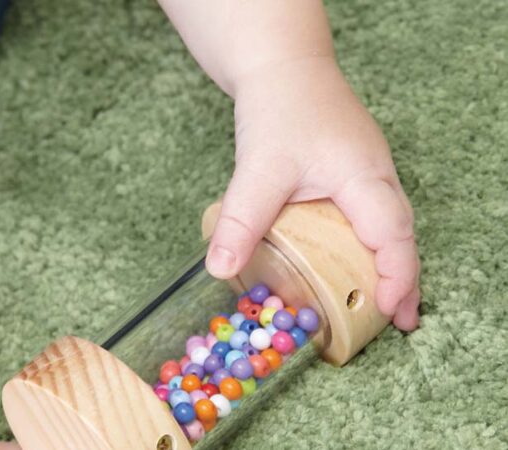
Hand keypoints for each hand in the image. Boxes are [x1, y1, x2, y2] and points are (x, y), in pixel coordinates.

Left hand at [206, 57, 419, 330]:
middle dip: (401, 279)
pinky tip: (350, 256)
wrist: (281, 64)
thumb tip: (221, 271)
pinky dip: (367, 241)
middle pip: (399, 234)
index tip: (388, 311)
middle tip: (397, 321)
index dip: (396, 276)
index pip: (393, 235)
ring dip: (386, 262)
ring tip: (379, 300)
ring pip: (387, 223)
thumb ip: (241, 221)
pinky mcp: (351, 168)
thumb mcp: (258, 169)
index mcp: (364, 176)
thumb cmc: (279, 107)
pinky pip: (370, 212)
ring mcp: (367, 170)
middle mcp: (376, 175)